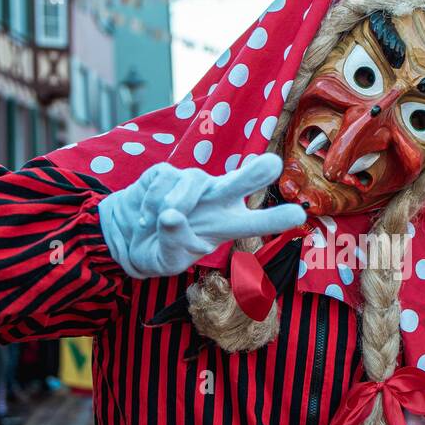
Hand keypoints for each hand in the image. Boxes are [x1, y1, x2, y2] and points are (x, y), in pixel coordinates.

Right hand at [99, 154, 305, 279]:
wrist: (126, 237)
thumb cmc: (159, 250)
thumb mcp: (167, 259)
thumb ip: (173, 241)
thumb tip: (170, 215)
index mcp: (226, 225)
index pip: (255, 222)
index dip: (274, 218)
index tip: (298, 215)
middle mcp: (215, 199)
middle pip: (238, 183)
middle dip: (253, 174)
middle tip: (272, 165)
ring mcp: (192, 183)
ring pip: (192, 182)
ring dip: (175, 203)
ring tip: (157, 224)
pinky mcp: (166, 172)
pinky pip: (162, 182)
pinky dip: (150, 202)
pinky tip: (145, 217)